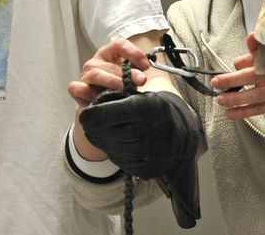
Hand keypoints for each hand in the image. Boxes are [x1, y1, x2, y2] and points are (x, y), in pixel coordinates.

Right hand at [67, 38, 150, 107]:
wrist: (103, 105)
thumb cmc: (118, 88)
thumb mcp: (130, 77)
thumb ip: (137, 72)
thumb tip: (142, 76)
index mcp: (109, 54)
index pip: (119, 44)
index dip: (134, 53)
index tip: (145, 66)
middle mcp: (95, 62)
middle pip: (109, 63)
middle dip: (127, 73)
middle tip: (141, 80)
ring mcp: (85, 75)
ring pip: (96, 74)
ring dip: (112, 82)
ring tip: (124, 90)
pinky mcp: (77, 89)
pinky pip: (79, 88)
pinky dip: (90, 93)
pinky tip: (102, 99)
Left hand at [79, 90, 201, 227]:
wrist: (180, 133)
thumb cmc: (153, 110)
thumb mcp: (138, 96)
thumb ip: (115, 100)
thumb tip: (87, 113)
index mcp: (146, 107)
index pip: (107, 114)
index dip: (91, 115)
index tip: (84, 115)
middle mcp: (149, 130)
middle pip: (107, 133)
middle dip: (94, 129)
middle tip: (89, 124)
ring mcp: (151, 153)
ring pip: (112, 148)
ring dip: (104, 141)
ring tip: (105, 133)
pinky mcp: (149, 169)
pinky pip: (121, 162)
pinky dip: (116, 153)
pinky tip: (119, 144)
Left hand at [211, 34, 264, 118]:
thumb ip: (258, 49)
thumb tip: (244, 50)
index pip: (261, 58)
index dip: (247, 60)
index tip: (234, 63)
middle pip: (254, 77)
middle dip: (233, 80)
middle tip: (215, 83)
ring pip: (257, 97)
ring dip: (237, 99)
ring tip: (220, 100)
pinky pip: (262, 109)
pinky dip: (245, 112)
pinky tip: (230, 114)